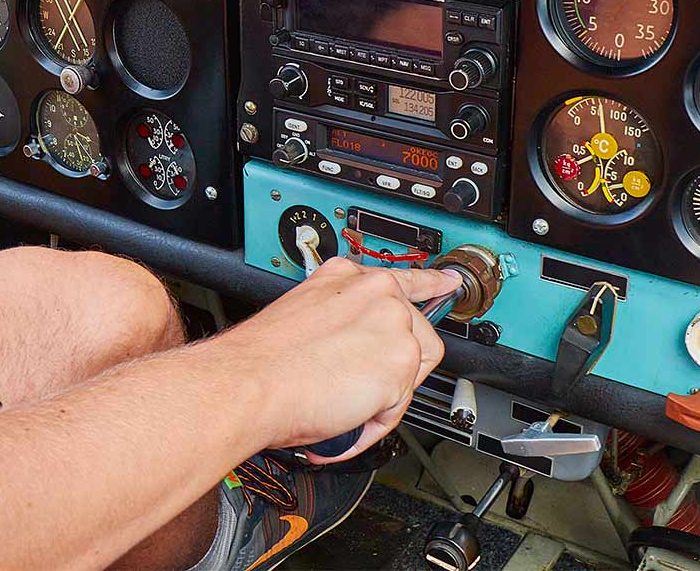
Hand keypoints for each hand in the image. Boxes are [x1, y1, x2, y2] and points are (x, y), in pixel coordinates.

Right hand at [214, 258, 458, 460]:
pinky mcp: (402, 362)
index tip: (449, 281)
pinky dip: (372, 422)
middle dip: (391, 370)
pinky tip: (342, 415)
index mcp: (347, 277)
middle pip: (415, 336)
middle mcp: (376, 293)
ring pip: (410, 373)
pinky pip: (399, 406)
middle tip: (354, 387)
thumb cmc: (262, 361)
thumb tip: (351, 344)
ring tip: (340, 402)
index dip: (433, 283)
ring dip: (380, 398)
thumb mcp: (302, 314)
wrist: (250, 383)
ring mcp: (393, 325)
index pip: (405, 277)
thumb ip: (339, 318)